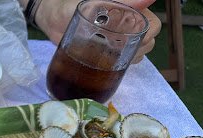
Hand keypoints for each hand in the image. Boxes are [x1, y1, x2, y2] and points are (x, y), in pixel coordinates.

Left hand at [34, 0, 160, 62]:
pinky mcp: (104, 53)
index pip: (153, 26)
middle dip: (137, 51)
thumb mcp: (95, 4)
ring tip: (107, 58)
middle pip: (147, 43)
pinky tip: (102, 66)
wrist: (50, 20)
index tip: (131, 42)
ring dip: (126, 60)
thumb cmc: (70, 6)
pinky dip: (115, 67)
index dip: (148, 36)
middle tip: (115, 53)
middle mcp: (126, 27)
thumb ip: (124, 1)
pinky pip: (119, 63)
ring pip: (135, 54)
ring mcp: (116, 41)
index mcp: (129, 13)